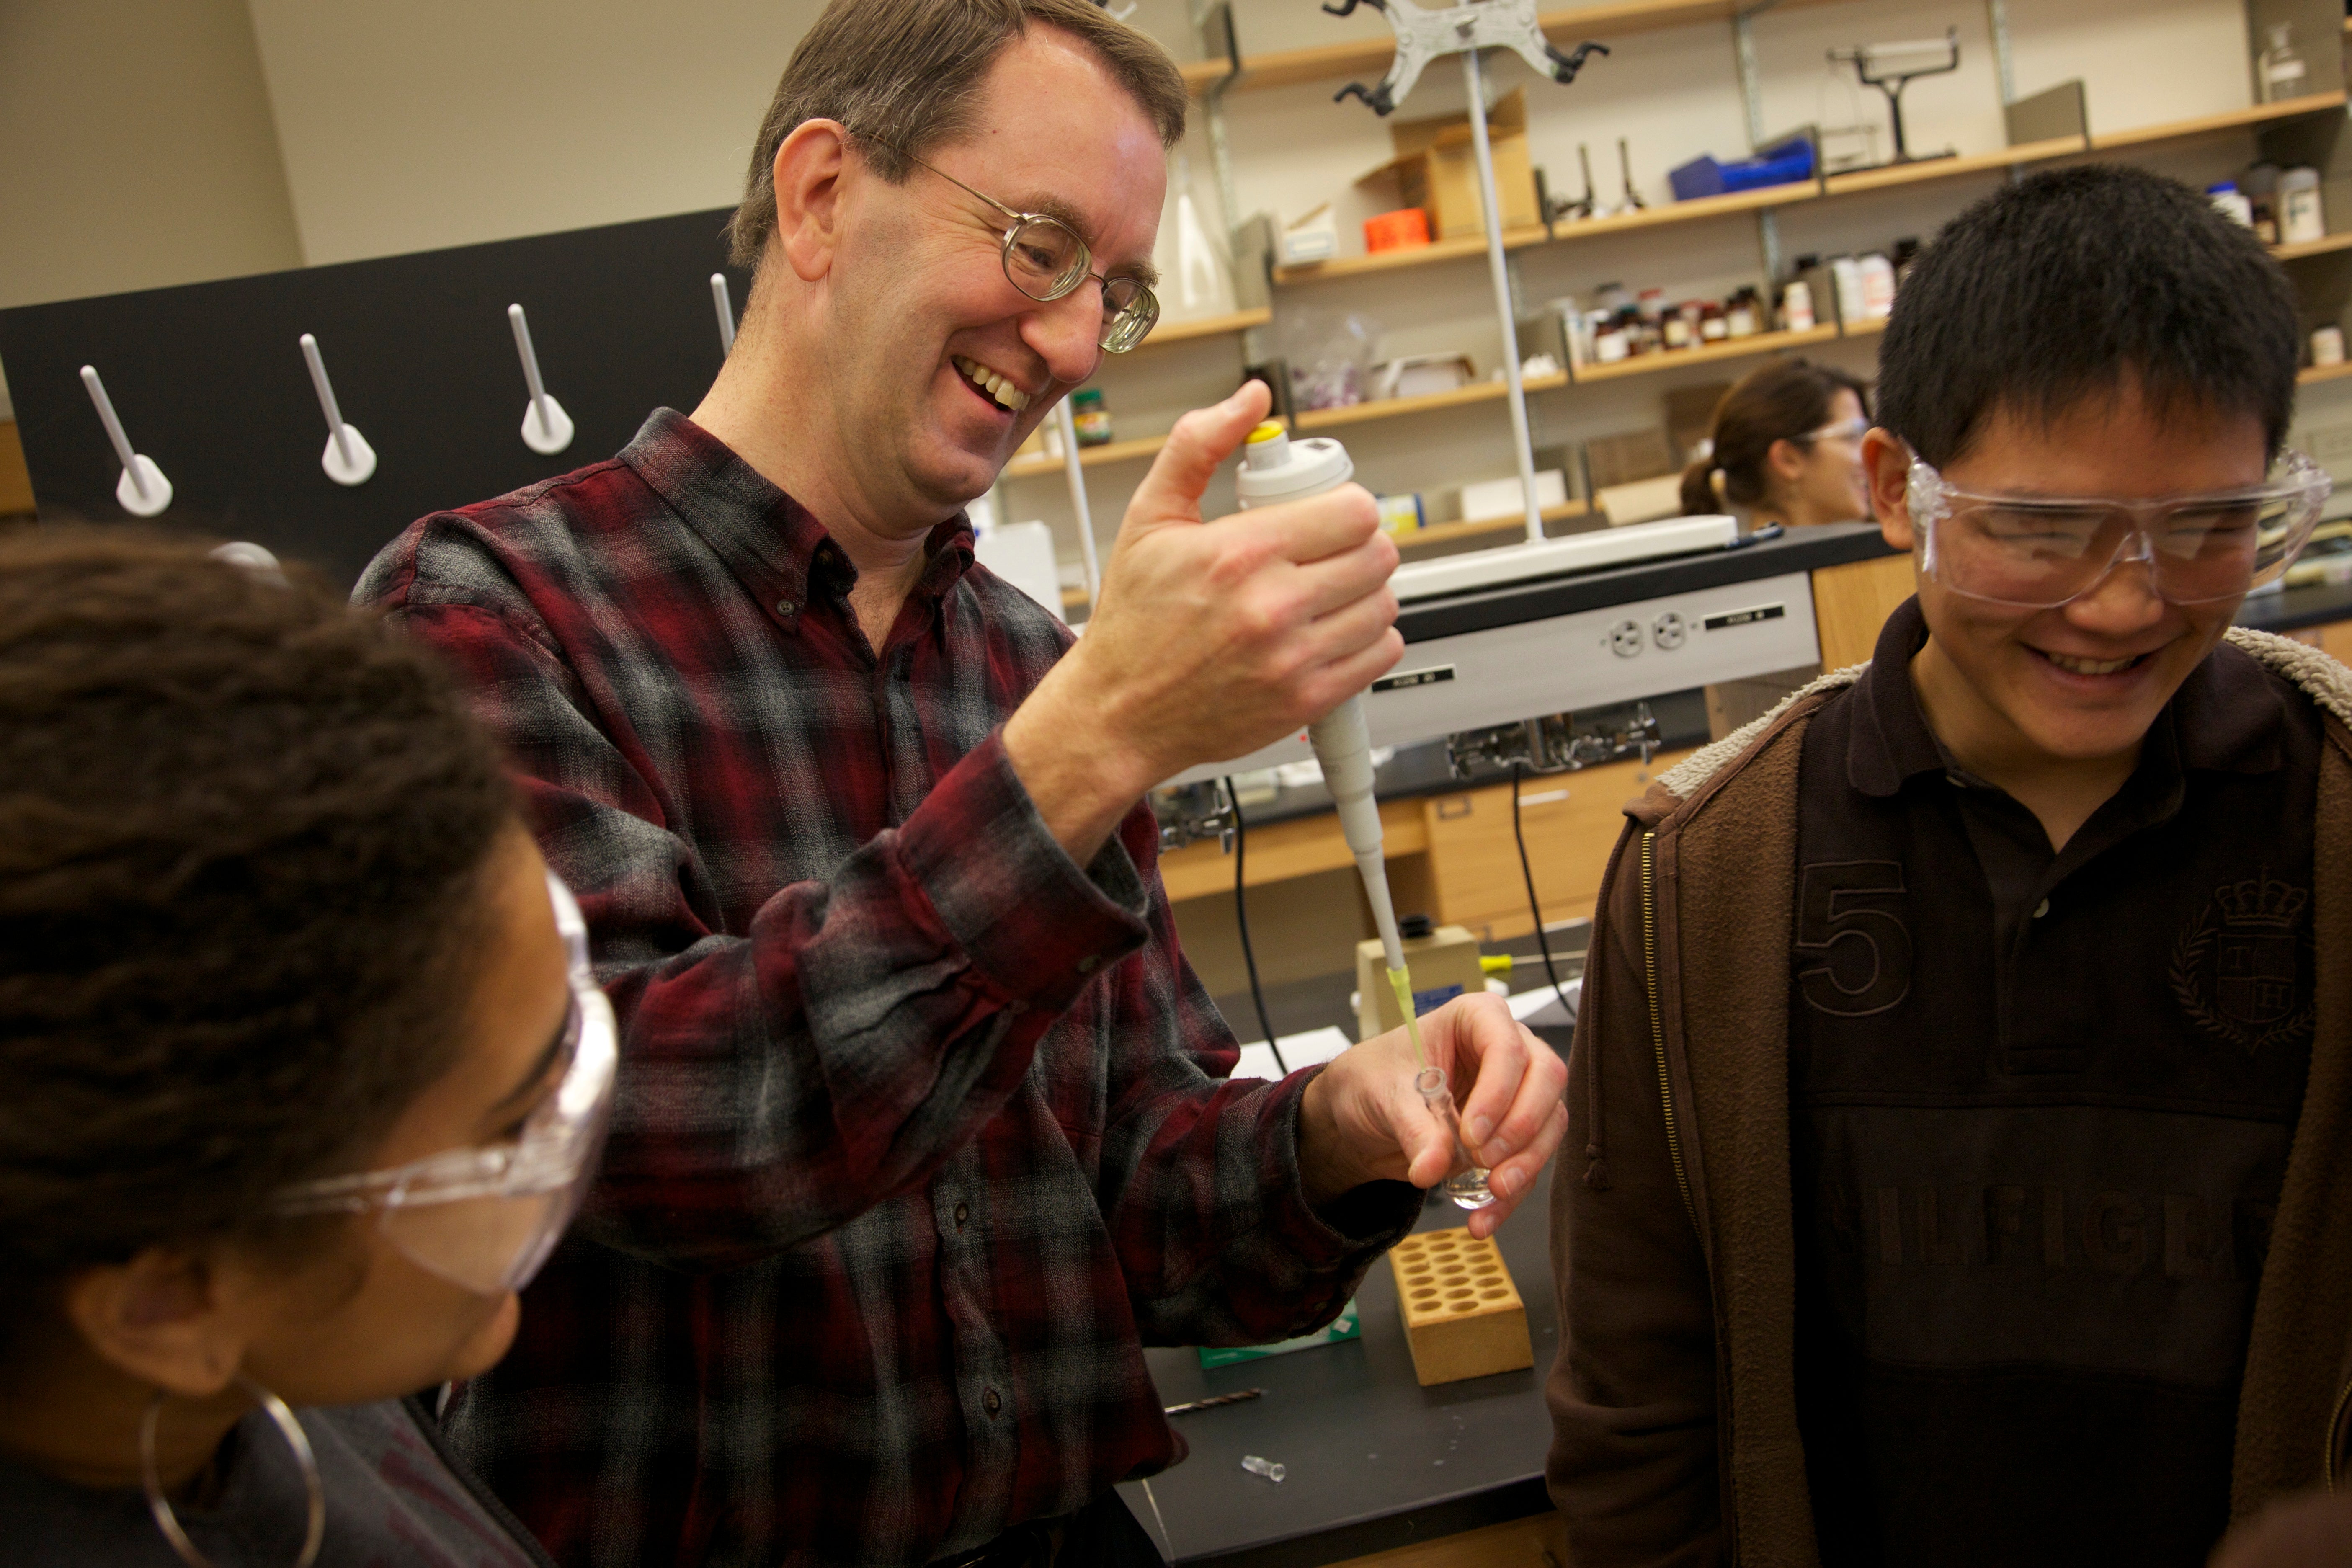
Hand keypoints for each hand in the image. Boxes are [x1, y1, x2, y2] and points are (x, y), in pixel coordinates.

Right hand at [1002, 380, 1401, 859]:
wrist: (1118, 712)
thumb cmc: (1134, 620)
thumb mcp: (1150, 517)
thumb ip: (1198, 445)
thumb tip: (1252, 399)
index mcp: (1240, 552)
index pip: (1354, 509)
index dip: (1345, 505)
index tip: (1325, 515)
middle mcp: (1272, 606)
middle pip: (1377, 554)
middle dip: (1357, 545)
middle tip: (1326, 553)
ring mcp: (1294, 659)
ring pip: (1384, 604)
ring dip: (1364, 593)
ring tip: (1325, 593)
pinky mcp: (1307, 701)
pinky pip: (1381, 653)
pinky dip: (1368, 639)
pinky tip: (1331, 631)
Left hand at [1297, 993, 1569, 1239]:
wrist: (1360, 1114)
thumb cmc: (1373, 1080)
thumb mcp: (1384, 1097)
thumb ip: (1414, 1129)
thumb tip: (1432, 1167)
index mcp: (1476, 1019)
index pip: (1508, 1046)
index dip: (1499, 1092)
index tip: (1472, 1133)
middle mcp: (1508, 1050)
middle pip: (1545, 1080)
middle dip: (1522, 1127)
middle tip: (1485, 1161)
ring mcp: (1516, 1093)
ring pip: (1549, 1123)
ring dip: (1526, 1164)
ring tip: (1493, 1192)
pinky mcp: (1512, 1135)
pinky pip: (1528, 1163)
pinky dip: (1510, 1196)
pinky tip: (1483, 1219)